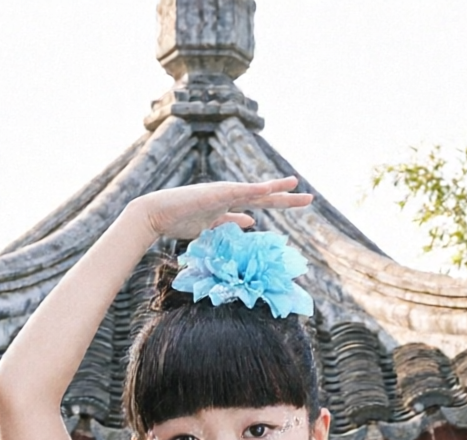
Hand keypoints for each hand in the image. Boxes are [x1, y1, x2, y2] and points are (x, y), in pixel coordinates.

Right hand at [136, 177, 312, 244]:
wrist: (157, 215)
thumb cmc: (179, 220)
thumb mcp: (212, 226)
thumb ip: (231, 222)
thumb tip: (252, 222)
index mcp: (230, 203)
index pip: (260, 201)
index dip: (280, 201)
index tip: (297, 202)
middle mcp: (230, 194)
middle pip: (264, 195)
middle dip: (287, 198)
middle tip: (309, 199)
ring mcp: (223, 192)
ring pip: (256, 190)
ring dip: (276, 188)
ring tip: (296, 186)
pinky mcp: (215, 193)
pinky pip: (240, 191)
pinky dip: (255, 189)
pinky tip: (270, 187)